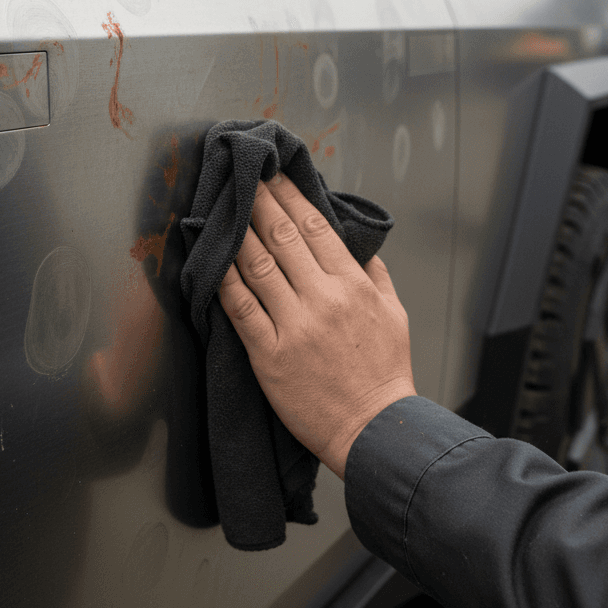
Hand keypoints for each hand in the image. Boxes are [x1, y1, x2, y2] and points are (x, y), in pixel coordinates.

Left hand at [217, 174, 415, 478]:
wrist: (375, 430)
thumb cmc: (384, 374)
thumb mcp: (395, 314)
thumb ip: (374, 274)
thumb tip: (356, 245)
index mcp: (353, 285)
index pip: (315, 227)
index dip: (290, 196)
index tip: (274, 177)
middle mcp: (323, 299)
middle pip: (282, 237)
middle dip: (259, 202)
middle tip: (243, 179)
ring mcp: (295, 326)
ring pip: (258, 266)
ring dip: (238, 233)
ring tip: (223, 209)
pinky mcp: (270, 355)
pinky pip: (241, 309)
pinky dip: (225, 281)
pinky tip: (213, 260)